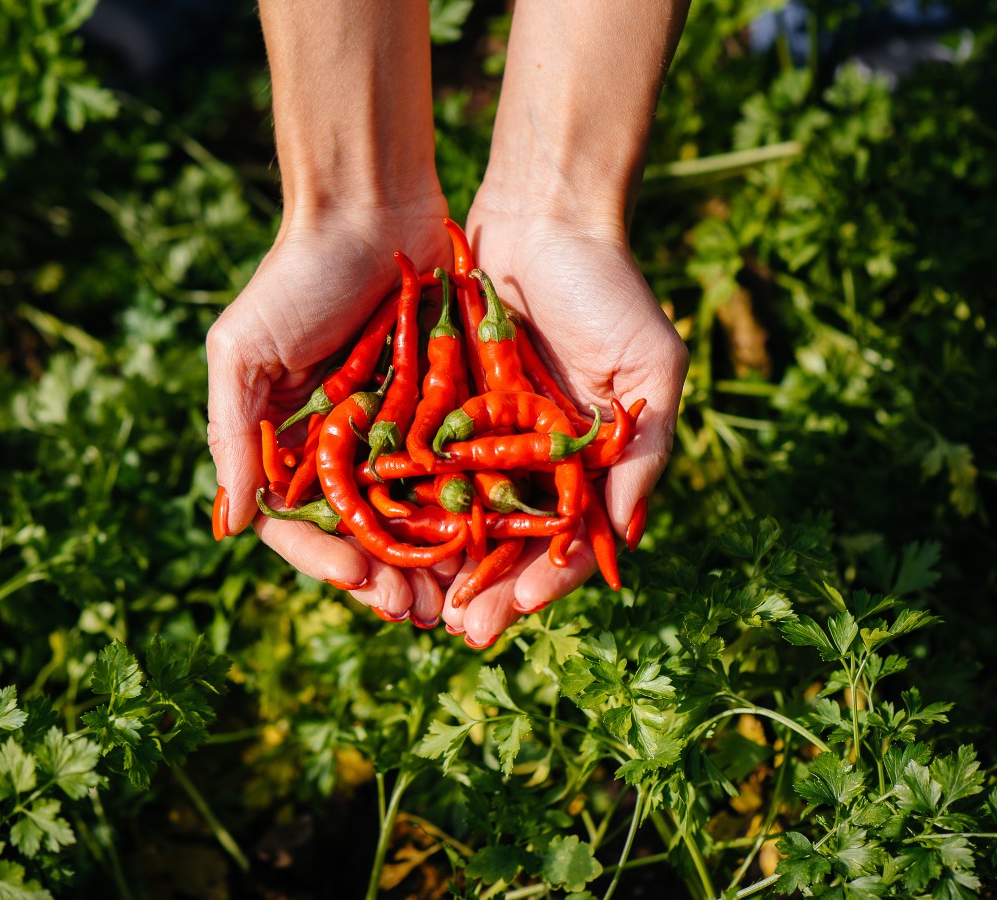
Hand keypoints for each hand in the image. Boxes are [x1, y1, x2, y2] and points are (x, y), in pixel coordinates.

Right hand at [206, 198, 460, 623]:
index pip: (300, 523)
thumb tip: (229, 527)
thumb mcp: (243, 352)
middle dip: (385, 577)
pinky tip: (488, 547)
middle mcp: (344, 451)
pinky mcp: (448, 414)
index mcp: (291, 445)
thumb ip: (233, 436)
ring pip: (415, 519)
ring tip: (453, 600)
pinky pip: (458, 475)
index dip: (323, 559)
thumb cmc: (295, 277)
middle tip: (414, 610)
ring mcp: (397, 436)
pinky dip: (470, 514)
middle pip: (362, 535)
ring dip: (431, 564)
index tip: (354, 579)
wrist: (371, 208)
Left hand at [438, 204, 688, 646]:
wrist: (541, 216)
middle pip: (508, 543)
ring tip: (415, 605)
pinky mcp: (438, 409)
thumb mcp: (648, 365)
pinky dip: (404, 505)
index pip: (570, 538)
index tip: (518, 608)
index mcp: (586, 463)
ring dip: (439, 565)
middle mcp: (533, 461)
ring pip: (458, 518)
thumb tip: (628, 536)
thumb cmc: (608, 288)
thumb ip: (643, 450)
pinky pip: (419, 468)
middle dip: (485, 589)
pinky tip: (383, 540)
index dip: (546, 578)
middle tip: (458, 630)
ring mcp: (484, 438)